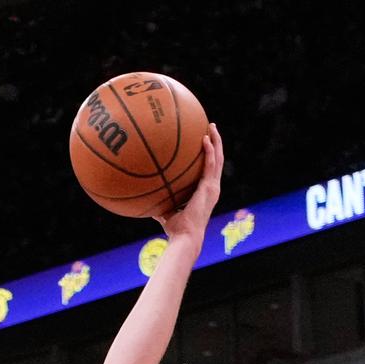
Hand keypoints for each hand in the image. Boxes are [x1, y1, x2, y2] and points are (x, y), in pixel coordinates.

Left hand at [157, 122, 223, 239]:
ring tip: (211, 126)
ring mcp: (213, 187)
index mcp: (205, 192)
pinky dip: (210, 150)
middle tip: (210, 127)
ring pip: (218, 159)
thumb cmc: (176, 229)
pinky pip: (211, 164)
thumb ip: (160, 204)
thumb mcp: (166, 212)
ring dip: (216, 141)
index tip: (204, 142)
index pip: (209, 170)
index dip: (209, 155)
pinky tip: (205, 138)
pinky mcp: (210, 187)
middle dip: (215, 142)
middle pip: (217, 160)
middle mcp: (212, 188)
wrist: (185, 237)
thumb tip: (146, 201)